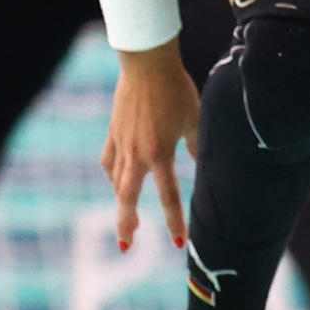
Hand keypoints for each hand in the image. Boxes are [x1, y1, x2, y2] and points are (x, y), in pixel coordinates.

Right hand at [103, 49, 199, 252]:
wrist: (146, 64)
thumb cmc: (176, 89)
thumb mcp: (195, 119)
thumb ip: (196, 145)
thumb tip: (202, 162)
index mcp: (160, 153)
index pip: (169, 196)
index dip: (174, 222)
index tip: (179, 243)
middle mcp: (137, 154)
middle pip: (127, 198)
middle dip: (126, 223)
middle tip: (126, 246)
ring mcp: (121, 144)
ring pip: (116, 181)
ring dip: (121, 202)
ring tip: (127, 219)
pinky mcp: (113, 133)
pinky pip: (108, 161)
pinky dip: (112, 174)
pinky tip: (115, 180)